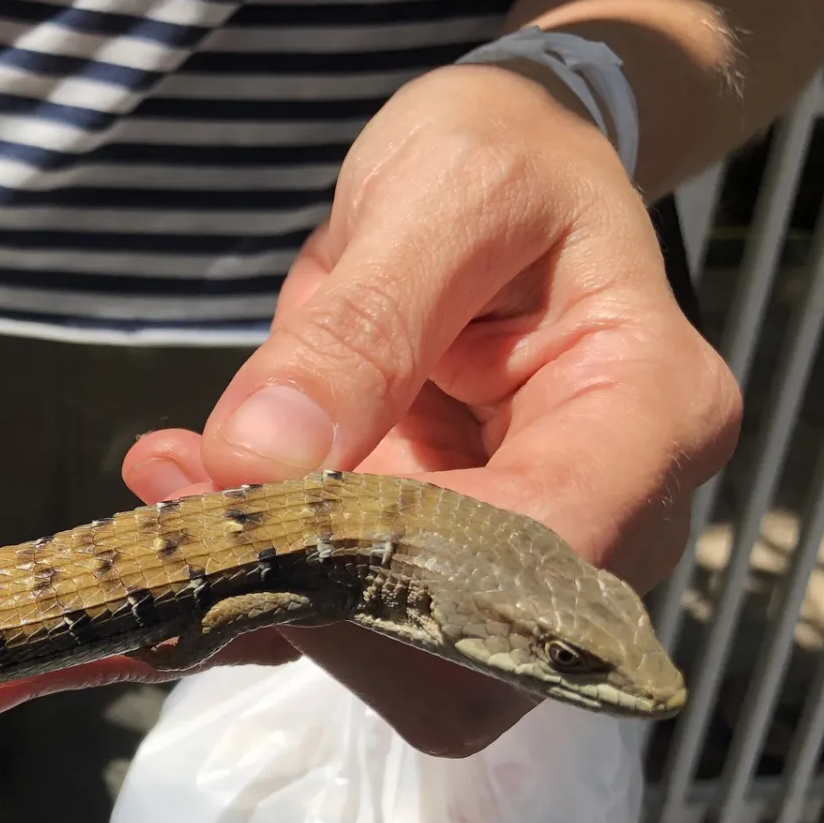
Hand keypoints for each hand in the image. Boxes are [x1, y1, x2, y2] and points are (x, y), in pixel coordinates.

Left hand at [0, 62, 741, 756]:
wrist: (504, 169)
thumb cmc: (500, 155)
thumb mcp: (436, 193)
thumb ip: (357, 326)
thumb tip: (258, 459)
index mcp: (649, 416)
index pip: (532, 563)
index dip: (381, 568)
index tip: (243, 502)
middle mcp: (613, 517)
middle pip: (469, 662)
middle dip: (314, 606)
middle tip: (182, 510)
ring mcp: (525, 554)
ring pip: (397, 666)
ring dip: (265, 597)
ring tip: (174, 481)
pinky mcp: (438, 561)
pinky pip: (346, 621)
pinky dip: (249, 585)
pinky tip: (176, 501)